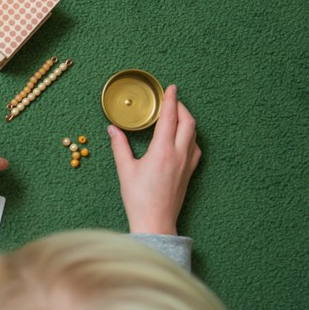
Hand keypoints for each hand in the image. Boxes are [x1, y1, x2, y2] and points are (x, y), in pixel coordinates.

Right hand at [108, 84, 201, 234]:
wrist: (155, 222)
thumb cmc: (138, 198)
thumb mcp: (125, 169)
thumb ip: (120, 146)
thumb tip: (113, 128)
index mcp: (162, 151)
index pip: (170, 117)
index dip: (171, 100)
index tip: (171, 87)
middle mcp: (179, 154)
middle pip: (188, 122)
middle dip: (181, 107)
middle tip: (172, 99)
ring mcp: (187, 164)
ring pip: (193, 134)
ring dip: (187, 120)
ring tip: (176, 115)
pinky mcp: (189, 172)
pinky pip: (195, 148)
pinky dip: (190, 136)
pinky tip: (182, 138)